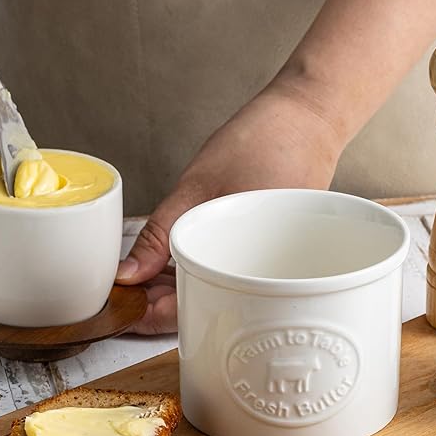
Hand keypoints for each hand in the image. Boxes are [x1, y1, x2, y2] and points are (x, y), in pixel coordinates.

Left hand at [116, 85, 343, 333]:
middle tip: (127, 295)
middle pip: (205, 311)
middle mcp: (264, 277)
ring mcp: (267, 269)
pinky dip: (200, 273)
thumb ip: (159, 235)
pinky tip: (175, 263)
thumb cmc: (264, 143)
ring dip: (179, 291)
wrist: (312, 117)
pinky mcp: (267, 257)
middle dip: (161, 308)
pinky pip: (228, 275)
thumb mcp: (196, 188)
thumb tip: (127, 276)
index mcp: (249, 267)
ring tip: (143, 281)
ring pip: (216, 295)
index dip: (152, 318)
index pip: (194, 314)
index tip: (123, 311)